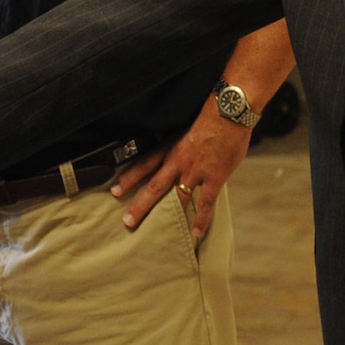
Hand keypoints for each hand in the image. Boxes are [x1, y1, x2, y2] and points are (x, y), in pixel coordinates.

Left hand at [111, 93, 249, 238]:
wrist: (229, 111)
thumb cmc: (210, 115)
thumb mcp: (185, 127)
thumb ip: (178, 144)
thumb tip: (174, 155)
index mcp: (170, 146)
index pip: (144, 164)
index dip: (129, 178)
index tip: (115, 191)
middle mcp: (178, 161)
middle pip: (155, 186)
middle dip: (140, 205)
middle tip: (127, 221)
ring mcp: (195, 171)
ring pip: (178, 198)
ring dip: (167, 215)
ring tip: (157, 232)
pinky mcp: (214, 178)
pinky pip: (205, 204)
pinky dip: (201, 220)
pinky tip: (196, 232)